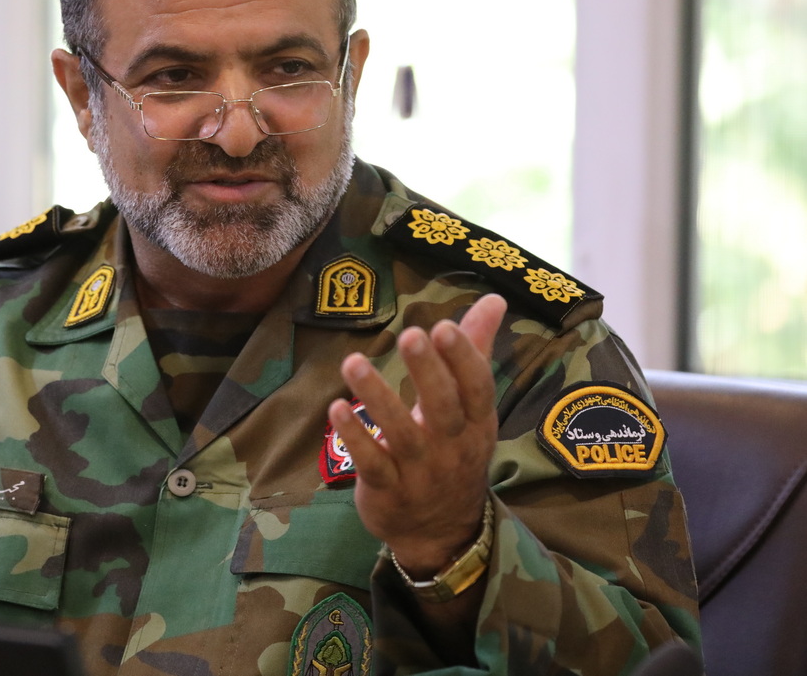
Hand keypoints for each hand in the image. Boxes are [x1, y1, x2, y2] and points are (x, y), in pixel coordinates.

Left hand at [330, 293, 506, 577]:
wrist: (442, 532)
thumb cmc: (454, 451)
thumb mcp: (473, 408)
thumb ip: (476, 350)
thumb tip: (494, 298)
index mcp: (476, 423)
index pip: (476, 389)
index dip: (463, 359)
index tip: (443, 326)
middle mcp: (452, 447)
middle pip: (442, 408)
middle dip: (427, 371)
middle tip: (409, 334)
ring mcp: (419, 472)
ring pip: (401, 433)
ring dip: (377, 397)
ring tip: (353, 362)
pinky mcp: (387, 491)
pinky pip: (372, 464)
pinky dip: (355, 437)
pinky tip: (336, 409)